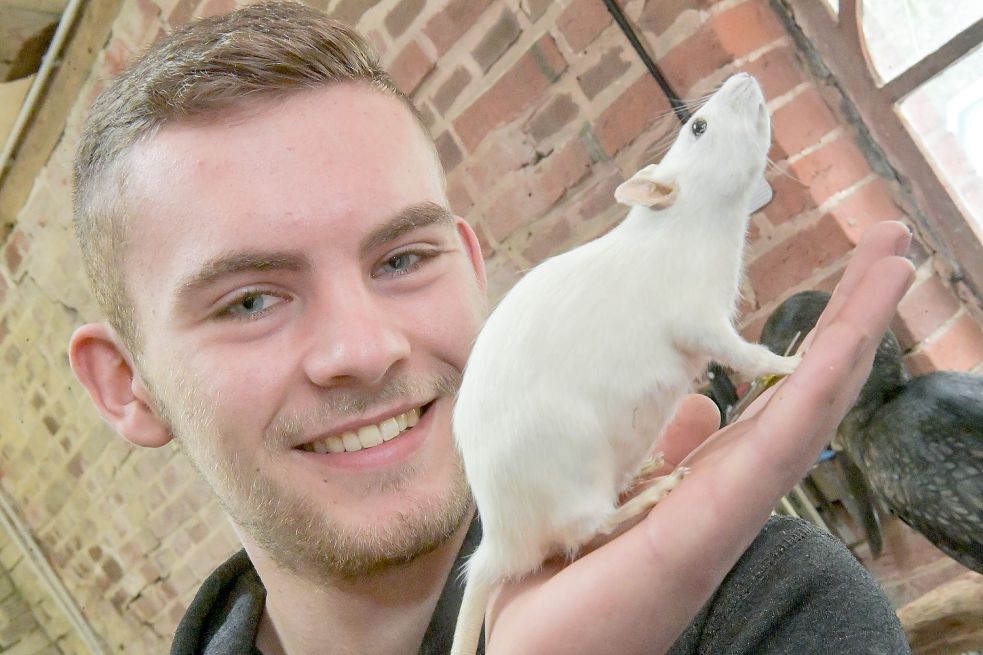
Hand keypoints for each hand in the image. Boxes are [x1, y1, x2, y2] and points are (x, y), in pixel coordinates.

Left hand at [483, 221, 914, 653]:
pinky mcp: (705, 534)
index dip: (819, 333)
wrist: (542, 648)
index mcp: (715, 478)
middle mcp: (736, 491)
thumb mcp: (624, 491)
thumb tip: (694, 403)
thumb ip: (665, 449)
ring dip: (855, 336)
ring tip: (893, 266)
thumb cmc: (578, 576)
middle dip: (855, 316)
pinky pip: (770, 456)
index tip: (847, 269)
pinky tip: (849, 345)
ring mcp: (730, 512)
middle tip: (892, 242)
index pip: (778, 393)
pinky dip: (814, 395)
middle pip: (810, 391)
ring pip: (809, 411)